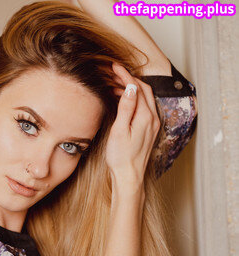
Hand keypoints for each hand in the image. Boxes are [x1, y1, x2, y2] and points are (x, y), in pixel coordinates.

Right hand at [106, 61, 160, 184]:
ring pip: (145, 98)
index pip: (136, 88)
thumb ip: (126, 108)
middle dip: (130, 78)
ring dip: (133, 88)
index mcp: (145, 117)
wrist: (129, 176)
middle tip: (114, 73)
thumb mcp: (119, 131)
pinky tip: (125, 100)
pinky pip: (145, 107)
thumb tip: (130, 88)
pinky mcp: (150, 130)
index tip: (114, 67)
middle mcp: (153, 118)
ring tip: (116, 84)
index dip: (125, 75)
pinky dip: (136, 99)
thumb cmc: (121, 158)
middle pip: (144, 90)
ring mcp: (153, 124)